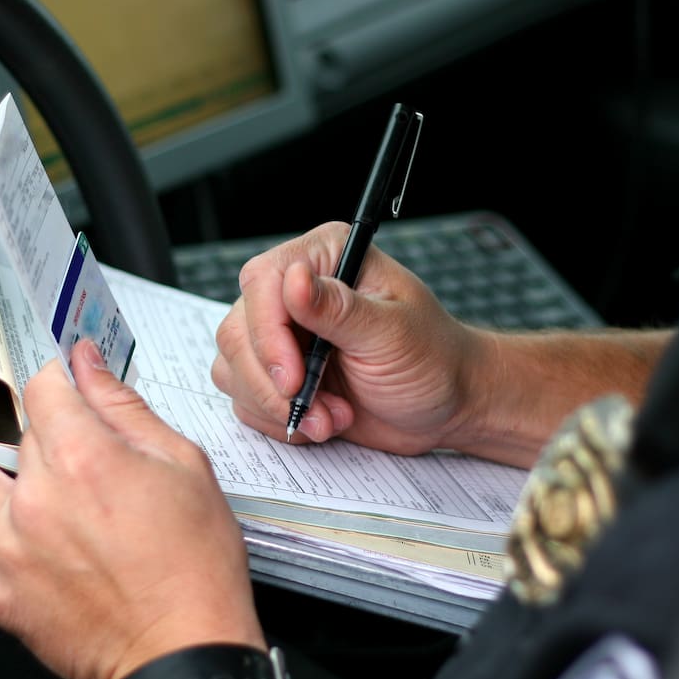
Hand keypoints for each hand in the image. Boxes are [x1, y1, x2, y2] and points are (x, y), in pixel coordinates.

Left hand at [0, 341, 264, 678]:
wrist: (185, 652)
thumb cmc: (194, 569)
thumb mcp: (183, 467)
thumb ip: (125, 409)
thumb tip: (88, 365)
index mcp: (84, 459)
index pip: (44, 387)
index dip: (53, 374)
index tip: (62, 378)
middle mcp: (36, 498)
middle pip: (8, 427)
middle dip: (21, 408)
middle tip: (29, 405)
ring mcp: (7, 546)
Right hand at [211, 221, 484, 454]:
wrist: (445, 405)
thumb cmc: (434, 360)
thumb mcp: (392, 334)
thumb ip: (339, 309)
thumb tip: (293, 281)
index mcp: (326, 258)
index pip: (263, 283)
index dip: (268, 335)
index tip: (293, 379)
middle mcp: (296, 291)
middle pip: (238, 330)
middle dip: (272, 382)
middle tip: (315, 408)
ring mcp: (282, 333)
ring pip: (233, 367)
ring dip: (277, 406)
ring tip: (331, 417)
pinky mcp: (277, 372)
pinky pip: (244, 396)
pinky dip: (278, 419)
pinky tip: (322, 420)